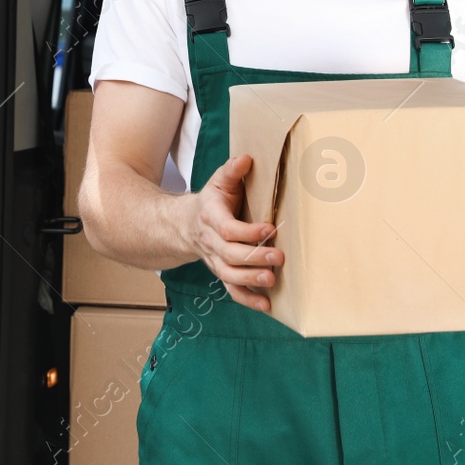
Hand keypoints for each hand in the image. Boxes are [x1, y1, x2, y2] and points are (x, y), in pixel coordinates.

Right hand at [187, 154, 280, 312]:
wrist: (186, 224)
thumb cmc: (212, 201)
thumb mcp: (219, 181)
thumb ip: (232, 171)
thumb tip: (246, 159)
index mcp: (211, 216)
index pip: (227, 229)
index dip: (248, 231)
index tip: (270, 228)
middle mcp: (210, 242)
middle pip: (229, 255)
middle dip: (253, 257)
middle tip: (278, 256)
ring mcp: (215, 261)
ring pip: (229, 276)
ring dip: (250, 281)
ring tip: (271, 280)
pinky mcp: (221, 273)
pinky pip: (232, 291)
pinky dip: (248, 300)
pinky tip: (267, 305)